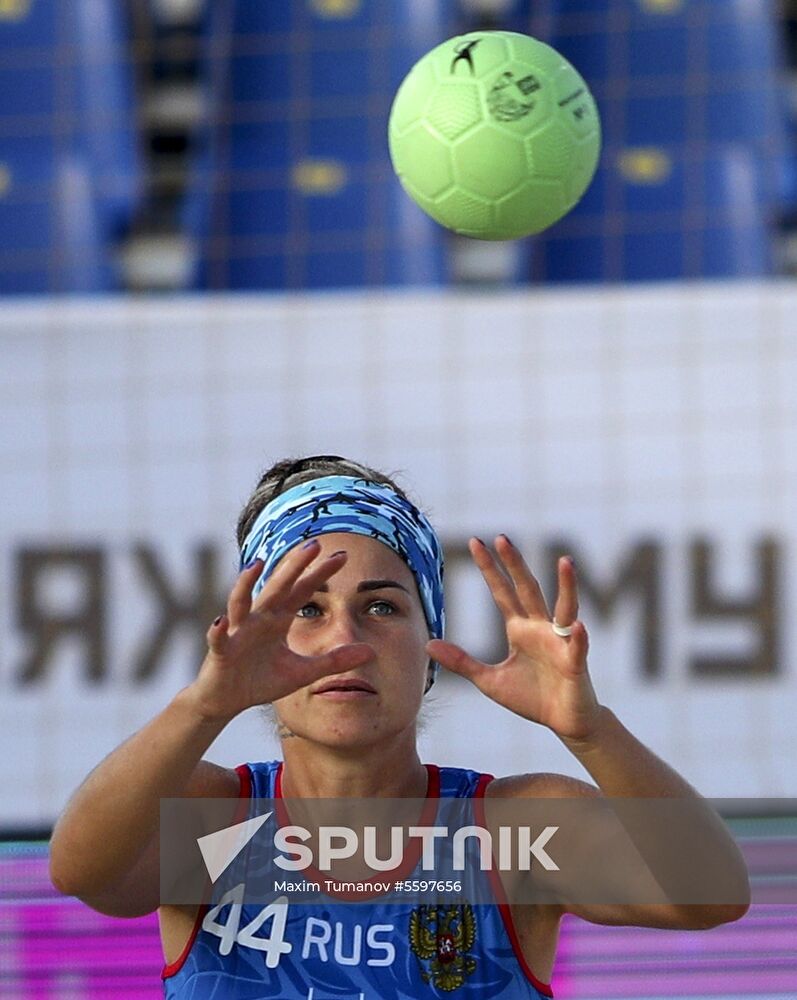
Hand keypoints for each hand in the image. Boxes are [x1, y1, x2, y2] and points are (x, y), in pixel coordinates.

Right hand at [189, 541, 372, 722]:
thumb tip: (370, 651)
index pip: (302, 591)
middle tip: (313, 544)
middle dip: (293, 567)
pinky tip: (222, 620)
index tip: (343, 556)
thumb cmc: (261, 680)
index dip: (320, 574)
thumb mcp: (303, 673)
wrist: (226, 700)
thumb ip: (333, 661)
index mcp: (278, 620)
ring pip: (241, 604)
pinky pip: (219, 639)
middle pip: (277, 588)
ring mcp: (238, 633)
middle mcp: (259, 619)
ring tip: (255, 565)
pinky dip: (218, 629)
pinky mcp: (221, 652)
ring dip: (245, 584)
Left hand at [427, 536, 601, 740]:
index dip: (489, 569)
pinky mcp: (575, 664)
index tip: (475, 542)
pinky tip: (577, 625)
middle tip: (502, 538)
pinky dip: (577, 637)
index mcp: (520, 629)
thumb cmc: (530, 697)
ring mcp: (560, 643)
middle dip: (515, 565)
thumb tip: (428, 644)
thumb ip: (461, 661)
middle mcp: (541, 628)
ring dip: (566, 585)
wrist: (564, 722)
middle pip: (527, 589)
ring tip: (565, 561)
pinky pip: (576, 648)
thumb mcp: (487, 680)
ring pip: (564, 608)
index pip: (502, 592)